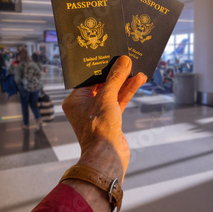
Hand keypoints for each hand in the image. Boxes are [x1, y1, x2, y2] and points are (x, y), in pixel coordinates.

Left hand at [62, 55, 146, 182]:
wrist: (107, 155)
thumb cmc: (99, 127)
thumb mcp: (107, 97)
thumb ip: (116, 78)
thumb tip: (124, 60)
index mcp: (74, 100)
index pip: (88, 78)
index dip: (100, 67)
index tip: (111, 55)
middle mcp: (84, 105)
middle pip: (101, 84)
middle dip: (115, 73)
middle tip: (126, 59)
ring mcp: (98, 112)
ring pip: (112, 92)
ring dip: (124, 81)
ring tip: (137, 68)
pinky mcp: (110, 118)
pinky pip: (119, 101)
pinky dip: (127, 91)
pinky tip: (138, 80)